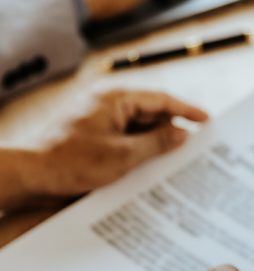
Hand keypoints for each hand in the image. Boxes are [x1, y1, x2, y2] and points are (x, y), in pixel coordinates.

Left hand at [32, 88, 207, 197]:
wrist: (30, 173)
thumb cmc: (72, 161)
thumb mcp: (123, 155)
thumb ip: (157, 142)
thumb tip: (181, 134)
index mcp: (116, 98)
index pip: (161, 99)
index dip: (186, 111)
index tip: (206, 120)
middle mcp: (107, 102)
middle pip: (150, 112)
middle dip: (172, 128)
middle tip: (195, 144)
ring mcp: (98, 117)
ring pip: (137, 126)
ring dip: (155, 141)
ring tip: (176, 158)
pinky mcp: (92, 132)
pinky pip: (124, 135)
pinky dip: (138, 147)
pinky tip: (150, 163)